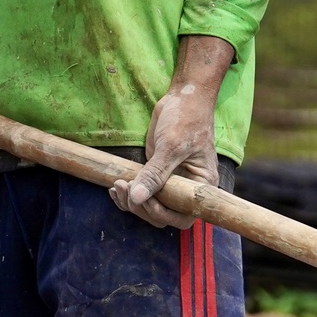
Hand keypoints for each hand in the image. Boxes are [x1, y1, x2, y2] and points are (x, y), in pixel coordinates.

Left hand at [111, 34, 234, 226]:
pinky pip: (142, 192)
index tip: (143, 199)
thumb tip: (137, 198)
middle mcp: (187, 188)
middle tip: (123, 187)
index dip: (161, 214)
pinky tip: (115, 186)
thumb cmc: (185, 119)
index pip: (183, 216)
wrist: (182, 99)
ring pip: (149, 206)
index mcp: (200, 186)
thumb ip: (155, 174)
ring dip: (130, 201)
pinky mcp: (157, 174)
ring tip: (116, 186)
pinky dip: (128, 194)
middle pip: (163, 215)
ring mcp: (171, 182)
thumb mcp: (171, 146)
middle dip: (140, 206)